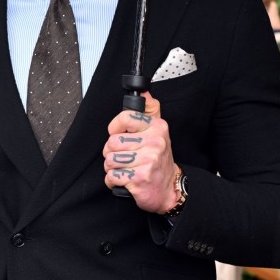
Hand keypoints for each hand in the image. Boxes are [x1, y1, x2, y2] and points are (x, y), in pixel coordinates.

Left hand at [103, 92, 178, 212]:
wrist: (169, 188)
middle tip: (123, 158)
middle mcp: (154, 142)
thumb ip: (150, 111)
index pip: (125, 118)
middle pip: (112, 142)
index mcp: (157, 128)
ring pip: (110, 160)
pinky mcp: (139, 178)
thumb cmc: (159, 160)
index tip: (118, 133)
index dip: (115, 128)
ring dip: (112, 168)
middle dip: (111, 153)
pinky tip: (124, 180)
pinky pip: (111, 176)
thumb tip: (145, 91)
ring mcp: (148, 161)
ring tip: (125, 169)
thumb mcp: (158, 132)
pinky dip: (113, 181)